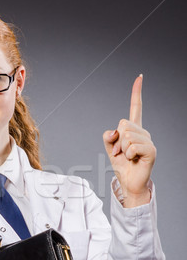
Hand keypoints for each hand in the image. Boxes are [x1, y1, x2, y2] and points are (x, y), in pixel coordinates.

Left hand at [103, 74, 155, 206]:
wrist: (129, 183)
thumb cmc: (122, 166)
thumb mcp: (110, 149)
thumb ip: (108, 137)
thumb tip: (114, 132)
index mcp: (134, 130)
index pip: (136, 108)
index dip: (137, 93)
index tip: (140, 77)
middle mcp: (143, 133)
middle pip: (123, 124)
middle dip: (116, 141)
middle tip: (120, 153)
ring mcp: (148, 141)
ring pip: (126, 135)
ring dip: (121, 149)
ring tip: (127, 157)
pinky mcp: (151, 150)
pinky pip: (132, 146)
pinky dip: (127, 155)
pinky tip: (133, 160)